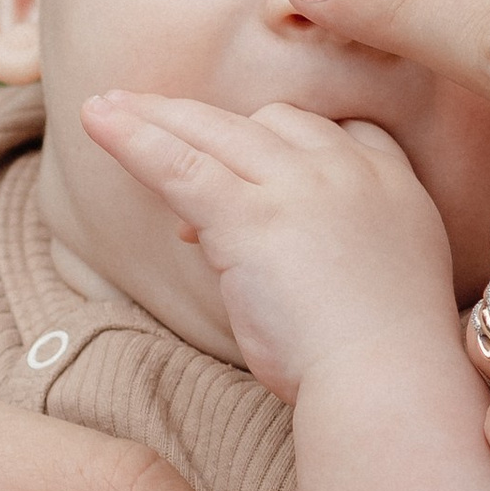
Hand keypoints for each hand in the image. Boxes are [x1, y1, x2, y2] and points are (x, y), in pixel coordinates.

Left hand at [83, 92, 457, 404]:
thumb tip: (272, 253)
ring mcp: (299, 185)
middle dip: (209, 122)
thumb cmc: (387, 361)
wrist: (389, 382)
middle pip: (270, 121)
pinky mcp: (249, 216)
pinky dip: (133, 138)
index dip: (282, 144)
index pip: (332, 130)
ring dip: (157, 116)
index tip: (247, 171)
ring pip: (216, 132)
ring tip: (109, 108)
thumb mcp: (381, 283)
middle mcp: (349, 169)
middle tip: (156, 117)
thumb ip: (338, 248)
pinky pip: (179, 164)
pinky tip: (97, 120)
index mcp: (393, 184)